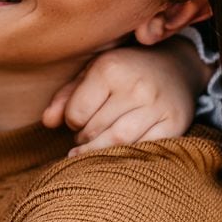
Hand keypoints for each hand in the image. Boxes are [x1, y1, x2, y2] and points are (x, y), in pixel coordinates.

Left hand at [42, 39, 211, 156]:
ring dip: (102, 152)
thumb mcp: (91, 73)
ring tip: (95, 149)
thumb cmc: (123, 70)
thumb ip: (65, 97)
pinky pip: (147, 148)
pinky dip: (130, 156)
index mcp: (110, 69)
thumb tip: (46, 123)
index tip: (77, 120)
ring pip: (119, 143)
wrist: (174, 65)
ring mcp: (158, 105)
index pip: (77, 113)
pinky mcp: (175, 122)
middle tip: (84, 139)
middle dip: (84, 140)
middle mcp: (136, 86)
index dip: (72, 121)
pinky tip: (121, 154)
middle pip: (96, 130)